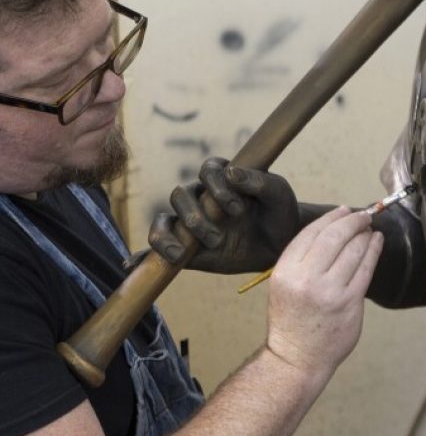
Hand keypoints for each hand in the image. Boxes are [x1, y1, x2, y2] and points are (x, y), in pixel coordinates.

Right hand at [149, 157, 300, 273]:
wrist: (281, 245)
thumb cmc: (279, 212)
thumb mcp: (277, 193)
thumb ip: (258, 181)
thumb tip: (231, 173)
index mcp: (223, 176)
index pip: (208, 170)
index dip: (217, 186)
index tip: (237, 208)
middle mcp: (202, 196)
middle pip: (180, 195)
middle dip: (195, 216)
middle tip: (219, 236)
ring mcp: (191, 223)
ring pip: (163, 222)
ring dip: (169, 236)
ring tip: (181, 254)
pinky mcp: (188, 250)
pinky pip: (159, 250)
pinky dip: (145, 256)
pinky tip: (134, 265)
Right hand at [266, 206, 382, 381]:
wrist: (296, 357)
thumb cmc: (291, 319)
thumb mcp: (284, 283)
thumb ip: (303, 258)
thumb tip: (333, 228)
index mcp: (286, 270)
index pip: (312, 233)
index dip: (331, 218)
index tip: (342, 210)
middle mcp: (307, 278)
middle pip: (335, 237)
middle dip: (352, 221)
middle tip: (363, 215)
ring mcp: (330, 291)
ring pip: (354, 250)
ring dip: (365, 234)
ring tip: (369, 228)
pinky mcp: (350, 302)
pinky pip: (366, 269)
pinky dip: (374, 251)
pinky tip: (376, 242)